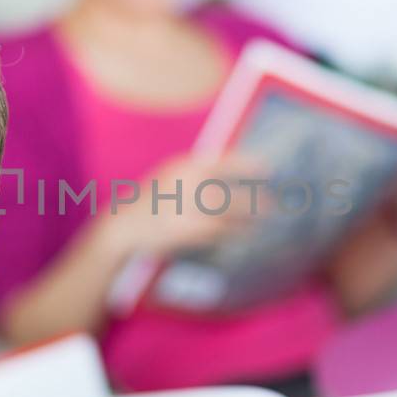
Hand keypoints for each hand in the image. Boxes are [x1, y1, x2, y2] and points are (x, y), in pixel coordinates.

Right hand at [110, 151, 262, 256]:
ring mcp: (184, 208)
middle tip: (271, 204)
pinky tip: (246, 234)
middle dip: (252, 199)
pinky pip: (218, 231)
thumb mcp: (170, 176)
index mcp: (182, 167)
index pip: (221, 162)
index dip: (246, 163)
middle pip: (227, 192)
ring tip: (263, 220)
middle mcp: (185, 185)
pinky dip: (235, 232)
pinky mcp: (184, 230)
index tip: (267, 167)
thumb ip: (195, 173)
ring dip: (247, 217)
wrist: (124, 227)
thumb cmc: (152, 201)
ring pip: (226, 213)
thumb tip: (227, 168)